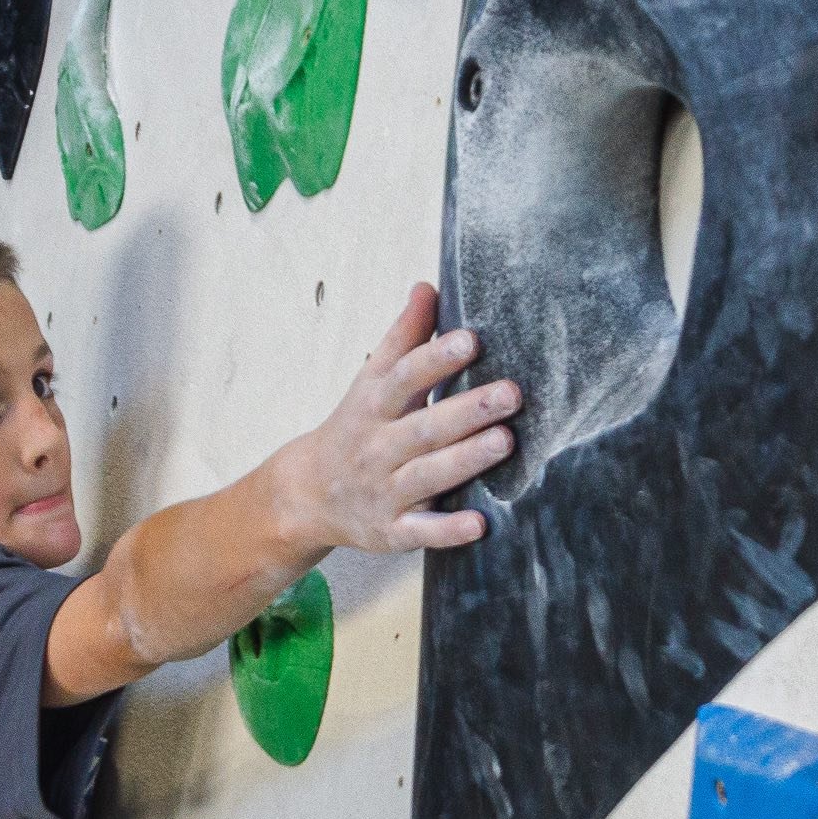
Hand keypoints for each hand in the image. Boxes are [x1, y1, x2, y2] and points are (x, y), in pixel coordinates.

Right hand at [282, 283, 518, 552]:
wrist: (307, 496)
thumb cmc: (353, 429)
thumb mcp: (368, 382)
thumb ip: (402, 338)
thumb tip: (428, 286)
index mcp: (372, 407)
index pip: (403, 378)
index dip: (435, 358)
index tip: (471, 339)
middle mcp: (378, 449)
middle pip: (423, 427)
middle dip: (467, 410)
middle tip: (511, 392)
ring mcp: (385, 492)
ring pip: (427, 476)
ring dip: (466, 460)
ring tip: (506, 441)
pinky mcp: (392, 531)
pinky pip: (421, 532)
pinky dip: (448, 530)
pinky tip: (480, 524)